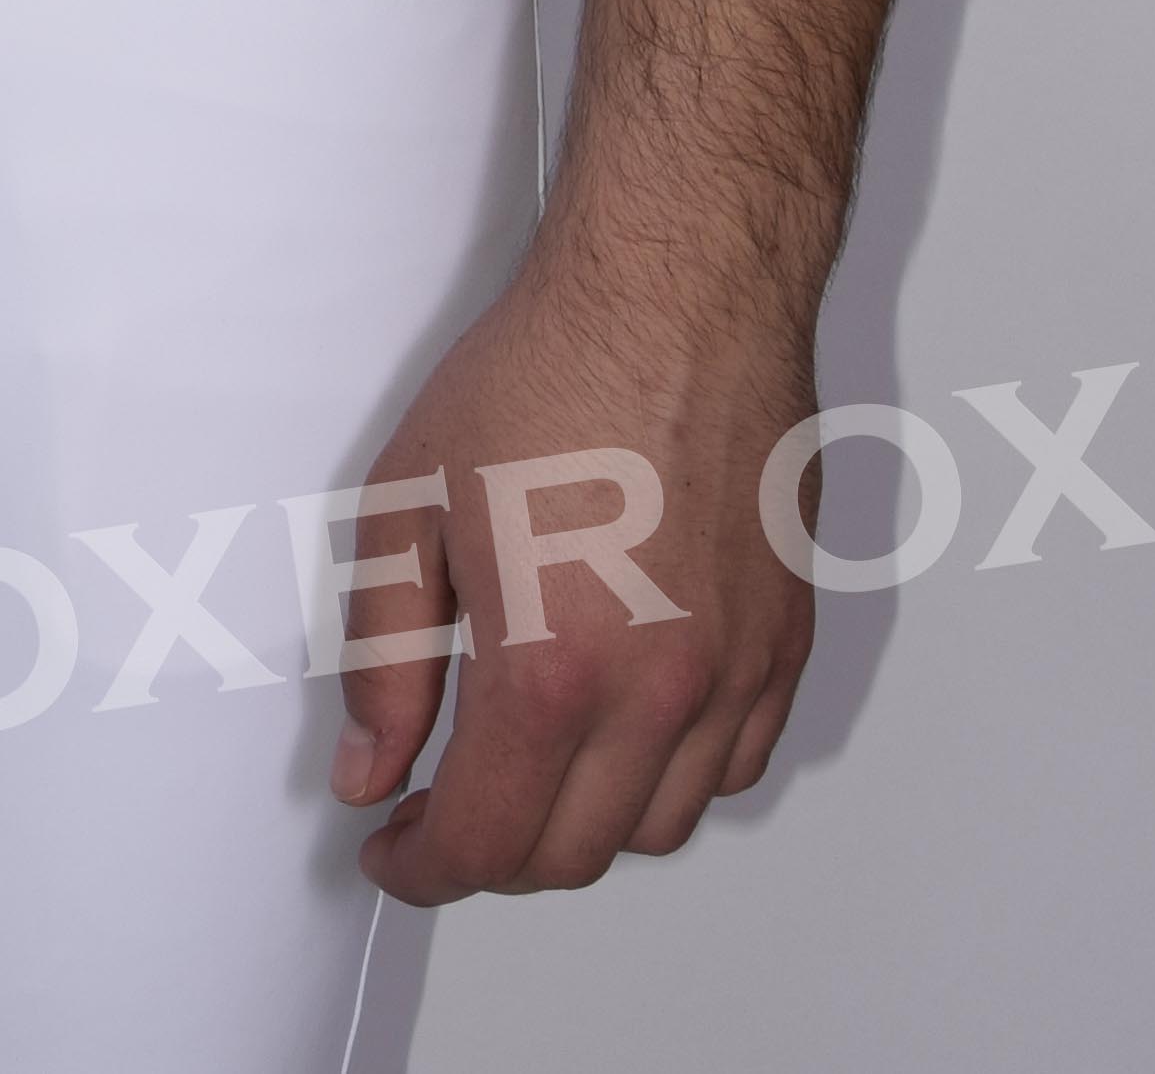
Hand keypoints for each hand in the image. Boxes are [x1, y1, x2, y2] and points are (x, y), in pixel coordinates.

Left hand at [328, 250, 815, 900]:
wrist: (678, 288)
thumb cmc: (553, 366)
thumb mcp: (410, 501)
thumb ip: (382, 655)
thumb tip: (370, 766)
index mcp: (552, 665)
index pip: (484, 843)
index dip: (421, 867)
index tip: (394, 849)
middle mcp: (656, 690)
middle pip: (572, 855)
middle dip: (494, 851)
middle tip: (445, 803)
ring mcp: (734, 671)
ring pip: (660, 824)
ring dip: (585, 820)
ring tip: (533, 761)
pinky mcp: (785, 638)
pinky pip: (735, 765)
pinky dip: (675, 776)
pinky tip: (626, 726)